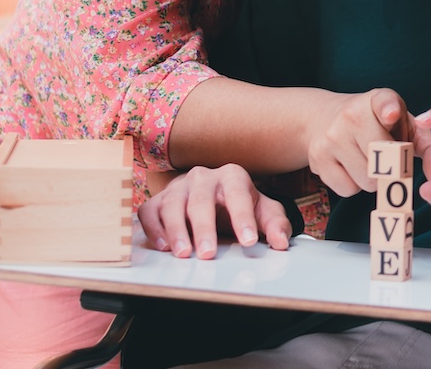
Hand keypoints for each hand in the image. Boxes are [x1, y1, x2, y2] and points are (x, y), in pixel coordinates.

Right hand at [137, 164, 291, 259]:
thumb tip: (281, 242)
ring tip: (184, 253)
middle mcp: (203, 177)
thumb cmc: (239, 204)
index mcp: (232, 176)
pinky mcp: (159, 200)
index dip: (243, 217)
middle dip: (204, 228)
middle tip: (209, 253)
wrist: (214, 195)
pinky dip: (153, 228)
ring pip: (172, 204)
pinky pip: (149, 211)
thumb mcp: (263, 211)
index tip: (248, 241)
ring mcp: (178, 187)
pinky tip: (162, 246)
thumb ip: (275, 224)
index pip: (238, 194)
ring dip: (176, 230)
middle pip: (201, 200)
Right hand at [305, 88, 430, 196]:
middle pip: (384, 160)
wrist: (324, 118)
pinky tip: (351, 167)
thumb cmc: (377, 125)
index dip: (389, 110)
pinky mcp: (318, 159)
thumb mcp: (406, 127)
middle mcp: (352, 114)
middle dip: (392, 167)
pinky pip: (348, 189)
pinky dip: (354, 185)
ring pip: (367, 180)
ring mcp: (332, 136)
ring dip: (374, 179)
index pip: (384, 102)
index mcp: (378, 99)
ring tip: (369, 160)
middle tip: (389, 159)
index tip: (391, 114)